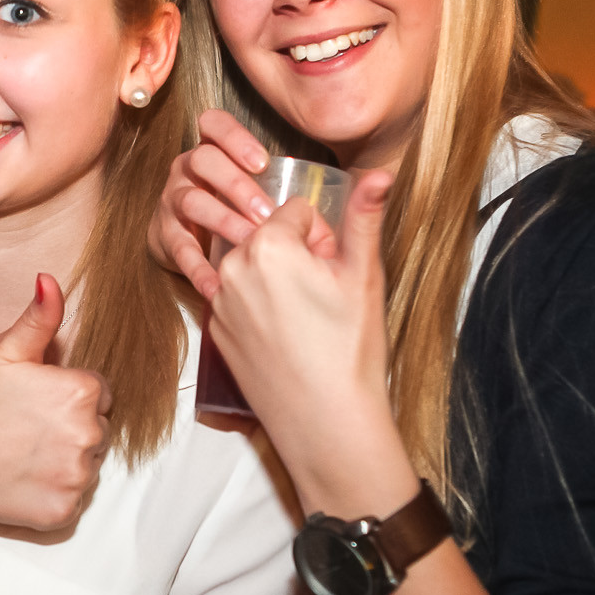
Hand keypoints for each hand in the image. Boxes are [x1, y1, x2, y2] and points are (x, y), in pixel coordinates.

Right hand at [0, 273, 111, 532]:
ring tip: (23, 454)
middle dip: (71, 427)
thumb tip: (51, 279)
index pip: (100, 393)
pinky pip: (73, 498)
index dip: (67, 396)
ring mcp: (79, 477)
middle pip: (98, 429)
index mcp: (82, 392)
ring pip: (88, 464)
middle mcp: (91, 435)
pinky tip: (23, 479)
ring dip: (65, 460)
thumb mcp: (3, 352)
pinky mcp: (65, 510)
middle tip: (26, 429)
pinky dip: (54, 491)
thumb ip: (38, 317)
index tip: (36, 403)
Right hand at [151, 111, 332, 298]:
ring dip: (220, 219)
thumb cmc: (249, 220)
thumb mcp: (276, 197)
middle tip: (264, 212)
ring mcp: (174, 200)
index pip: (213, 124)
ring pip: (190, 199)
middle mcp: (190, 170)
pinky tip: (217, 281)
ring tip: (247, 242)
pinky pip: (177, 246)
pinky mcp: (164, 235)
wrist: (203, 255)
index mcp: (216, 151)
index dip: (235, 138)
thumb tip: (380, 182)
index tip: (263, 163)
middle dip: (234, 183)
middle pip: (202, 159)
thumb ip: (316, 188)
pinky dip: (197, 266)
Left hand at [209, 172, 416, 511]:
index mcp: (267, 244)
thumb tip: (380, 172)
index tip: (333, 271)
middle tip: (320, 297)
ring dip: (274, 278)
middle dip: (296, 255)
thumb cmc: (349, 349)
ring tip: (303, 318)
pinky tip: (283, 336)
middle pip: (268, 235)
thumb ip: (364, 217)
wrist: (325, 422)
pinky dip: (257, 306)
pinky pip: (236, 297)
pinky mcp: (214, 330)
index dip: (322, 239)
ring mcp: (218, 301)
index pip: (296, 212)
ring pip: (250, 265)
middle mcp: (231, 266)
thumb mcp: (363, 277)